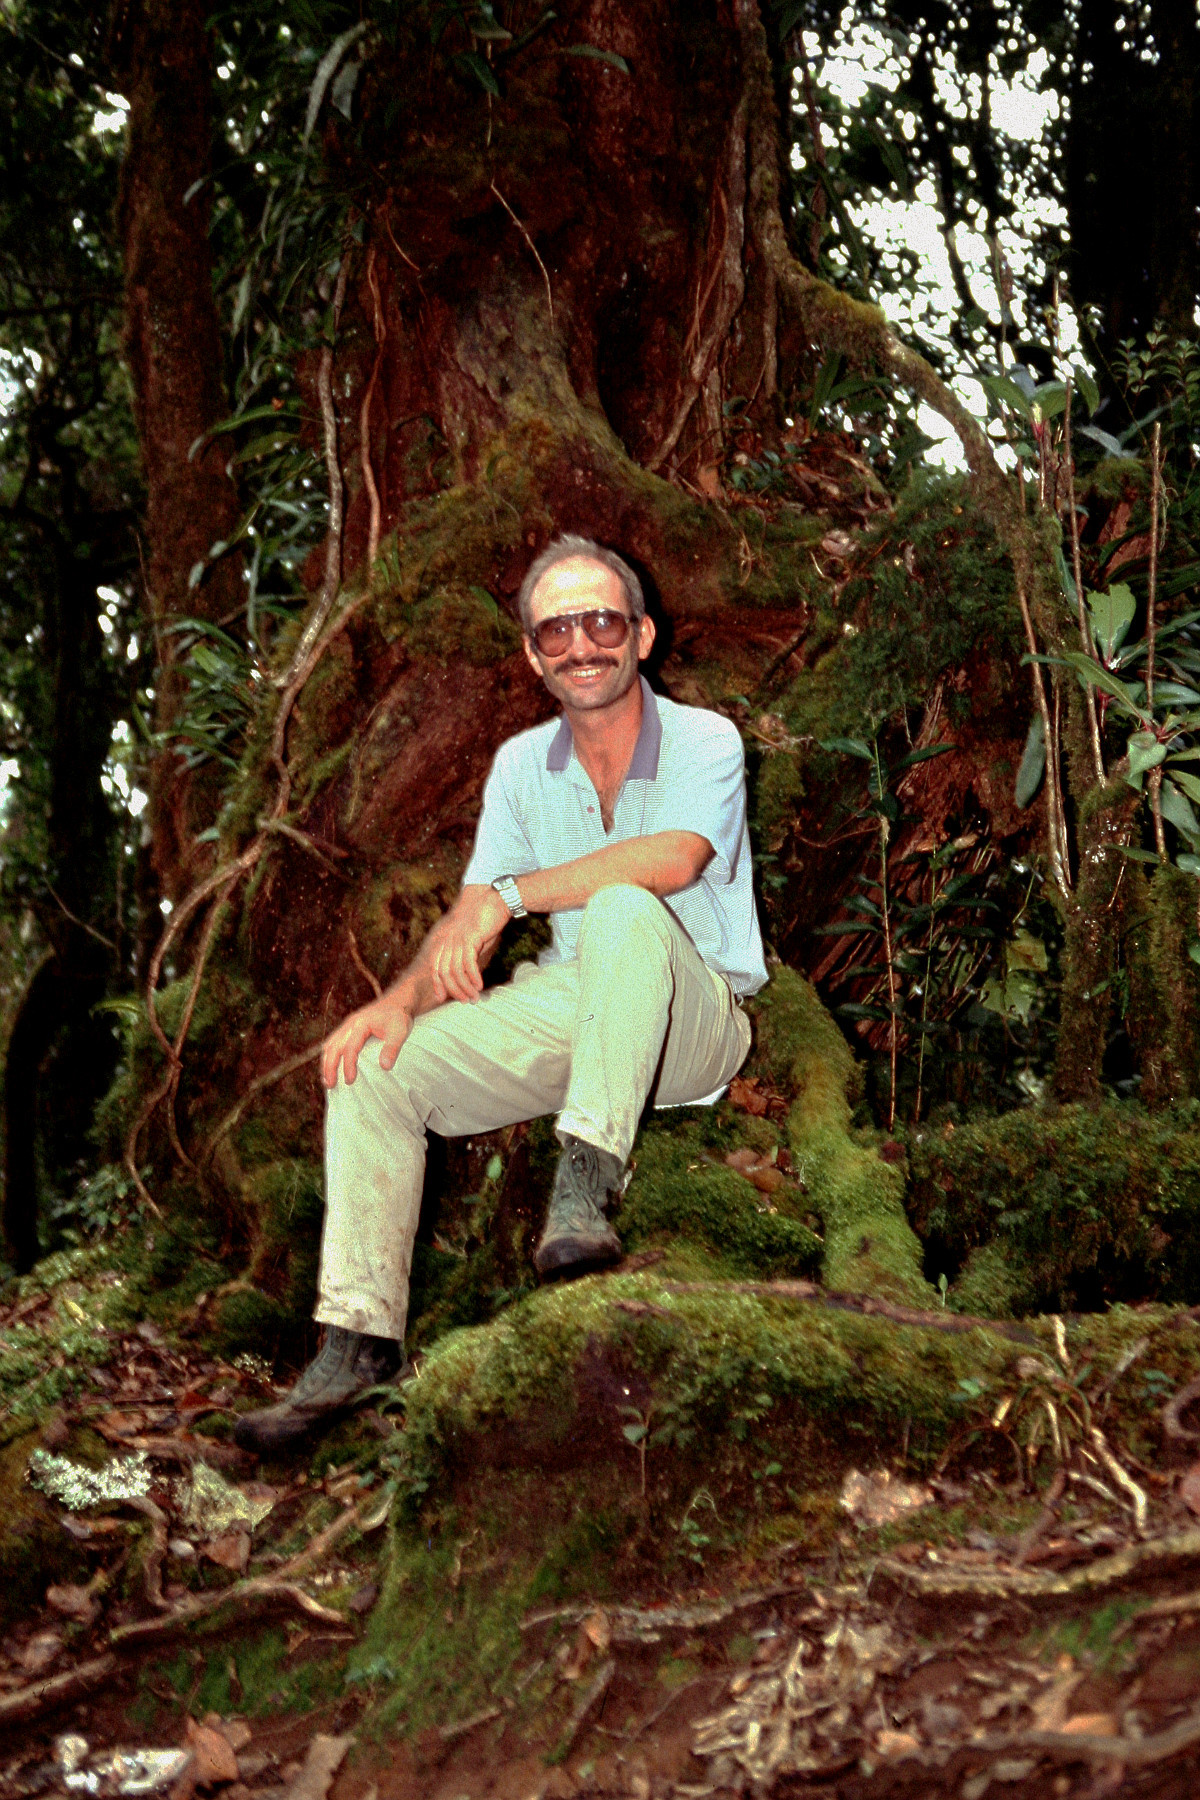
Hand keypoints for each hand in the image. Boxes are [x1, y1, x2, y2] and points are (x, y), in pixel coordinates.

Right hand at [321, 991, 414, 1087]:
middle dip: (329, 1066)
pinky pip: (334, 1042)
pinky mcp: (349, 1028)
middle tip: (329, 1085)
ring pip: (330, 1044)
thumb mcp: (400, 1032)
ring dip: (327, 1062)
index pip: (350, 1048)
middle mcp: (350, 1024)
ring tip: (327, 1080)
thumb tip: (385, 1067)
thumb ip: (392, 1048)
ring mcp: (348, 1025)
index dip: (348, 1065)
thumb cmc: (399, 1016)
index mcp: (360, 1024)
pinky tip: (330, 1066)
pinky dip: (330, 1055)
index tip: (349, 1081)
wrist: (398, 1001)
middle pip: (333, 1047)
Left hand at [428, 886, 510, 1003]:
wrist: (495, 902)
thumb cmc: (486, 921)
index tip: (442, 998)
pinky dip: (473, 977)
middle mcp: (448, 940)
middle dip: (454, 990)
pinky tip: (480, 985)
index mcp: (446, 940)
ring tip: (475, 997)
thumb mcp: (473, 939)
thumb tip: (469, 974)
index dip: (438, 984)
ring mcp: (458, 939)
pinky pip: (468, 963)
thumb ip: (467, 954)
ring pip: (456, 970)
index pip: (436, 966)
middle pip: (444, 972)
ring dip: (466, 987)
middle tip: (466, 1001)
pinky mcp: (470, 938)